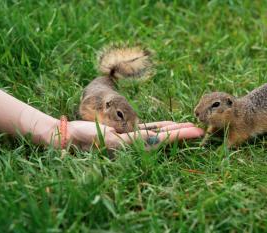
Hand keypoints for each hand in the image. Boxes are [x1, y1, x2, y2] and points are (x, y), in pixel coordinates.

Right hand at [63, 120, 203, 149]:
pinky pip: (147, 129)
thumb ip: (122, 142)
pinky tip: (171, 123)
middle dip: (182, 134)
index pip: (159, 141)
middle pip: (163, 138)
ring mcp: (130, 140)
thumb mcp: (102, 139)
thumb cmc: (82, 137)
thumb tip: (147, 142)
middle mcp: (133, 146)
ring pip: (158, 134)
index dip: (178, 136)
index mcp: (130, 148)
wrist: (69, 136)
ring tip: (191, 126)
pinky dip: (160, 126)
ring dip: (174, 130)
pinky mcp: (125, 134)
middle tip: (202, 129)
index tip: (197, 132)